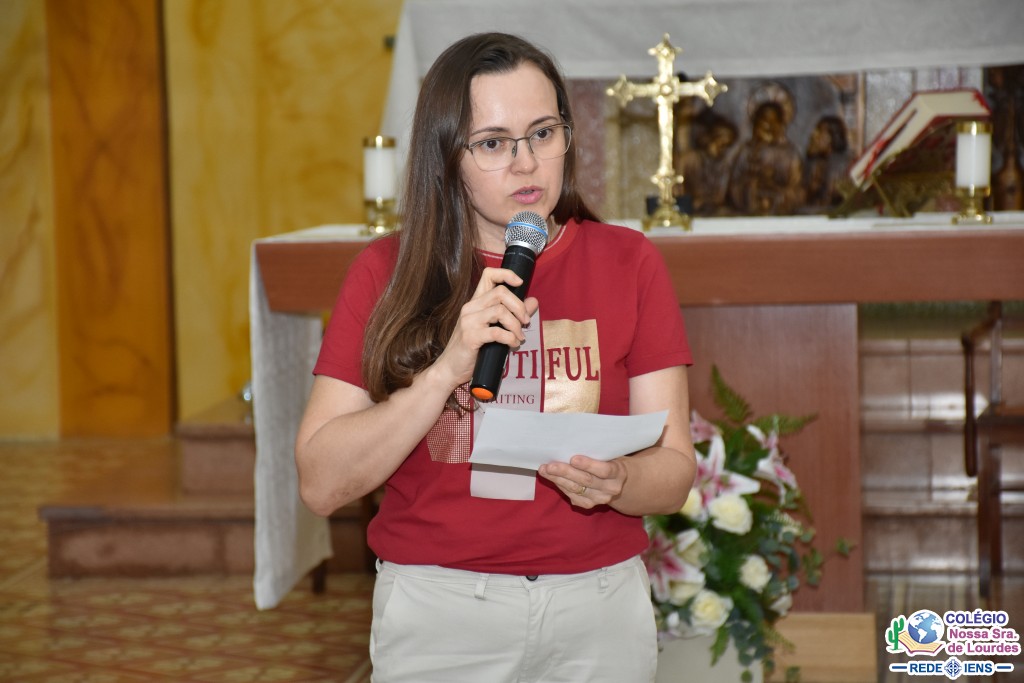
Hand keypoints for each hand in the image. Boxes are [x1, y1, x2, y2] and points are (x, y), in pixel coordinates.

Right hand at [432, 267, 537, 389]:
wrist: (450, 369)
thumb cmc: (472, 348)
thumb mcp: (493, 328)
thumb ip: (513, 313)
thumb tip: (534, 301)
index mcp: (475, 302)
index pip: (488, 275)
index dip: (506, 274)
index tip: (520, 283)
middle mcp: (470, 308)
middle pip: (500, 292)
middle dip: (519, 307)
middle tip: (526, 321)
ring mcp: (468, 322)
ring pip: (500, 311)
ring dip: (516, 325)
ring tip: (519, 337)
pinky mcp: (470, 337)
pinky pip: (497, 332)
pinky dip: (510, 338)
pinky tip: (512, 344)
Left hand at [538, 455, 627, 509]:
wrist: (614, 481)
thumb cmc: (607, 460)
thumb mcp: (607, 455)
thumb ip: (595, 452)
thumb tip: (569, 444)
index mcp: (618, 473)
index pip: (604, 470)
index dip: (588, 465)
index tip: (573, 459)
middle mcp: (611, 488)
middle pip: (586, 480)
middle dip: (566, 472)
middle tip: (550, 466)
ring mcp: (599, 499)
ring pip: (575, 489)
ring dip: (558, 479)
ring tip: (544, 470)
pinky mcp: (588, 505)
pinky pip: (571, 496)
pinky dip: (560, 485)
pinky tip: (551, 477)